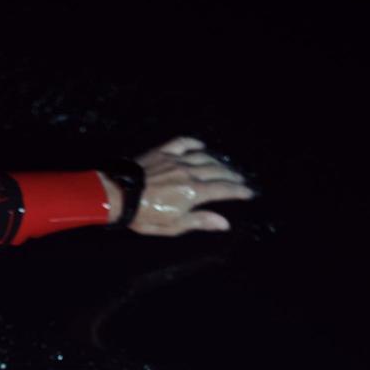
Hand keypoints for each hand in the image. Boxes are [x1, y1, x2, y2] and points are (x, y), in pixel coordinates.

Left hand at [104, 136, 255, 236]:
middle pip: (217, 172)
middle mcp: (189, 172)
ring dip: (218, 162)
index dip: (239, 191)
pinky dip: (194, 143)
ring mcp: (176, 160)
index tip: (250, 192)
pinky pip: (182, 143)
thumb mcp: (173, 226)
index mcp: (193, 192)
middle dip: (233, 176)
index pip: (223, 190)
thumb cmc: (145, 216)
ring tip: (226, 166)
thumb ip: (200, 221)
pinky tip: (201, 145)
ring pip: (204, 157)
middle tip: (242, 180)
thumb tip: (224, 222)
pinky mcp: (163, 152)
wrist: (119, 196)